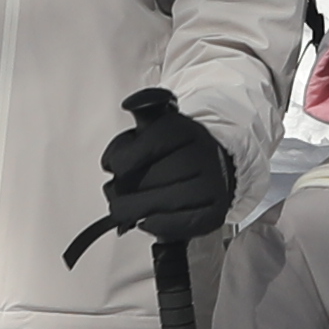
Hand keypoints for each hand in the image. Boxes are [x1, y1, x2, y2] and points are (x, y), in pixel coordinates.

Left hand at [94, 91, 235, 239]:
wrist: (214, 168)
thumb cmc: (177, 151)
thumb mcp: (160, 124)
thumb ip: (142, 114)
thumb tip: (133, 104)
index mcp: (187, 129)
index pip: (152, 141)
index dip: (123, 158)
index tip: (113, 166)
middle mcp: (204, 155)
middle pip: (153, 176)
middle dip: (125, 189)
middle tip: (116, 193)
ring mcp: (213, 185)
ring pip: (164, 201)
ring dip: (135, 209)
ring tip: (124, 210)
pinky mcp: (215, 212)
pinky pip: (180, 223)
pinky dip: (157, 225)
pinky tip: (146, 220)